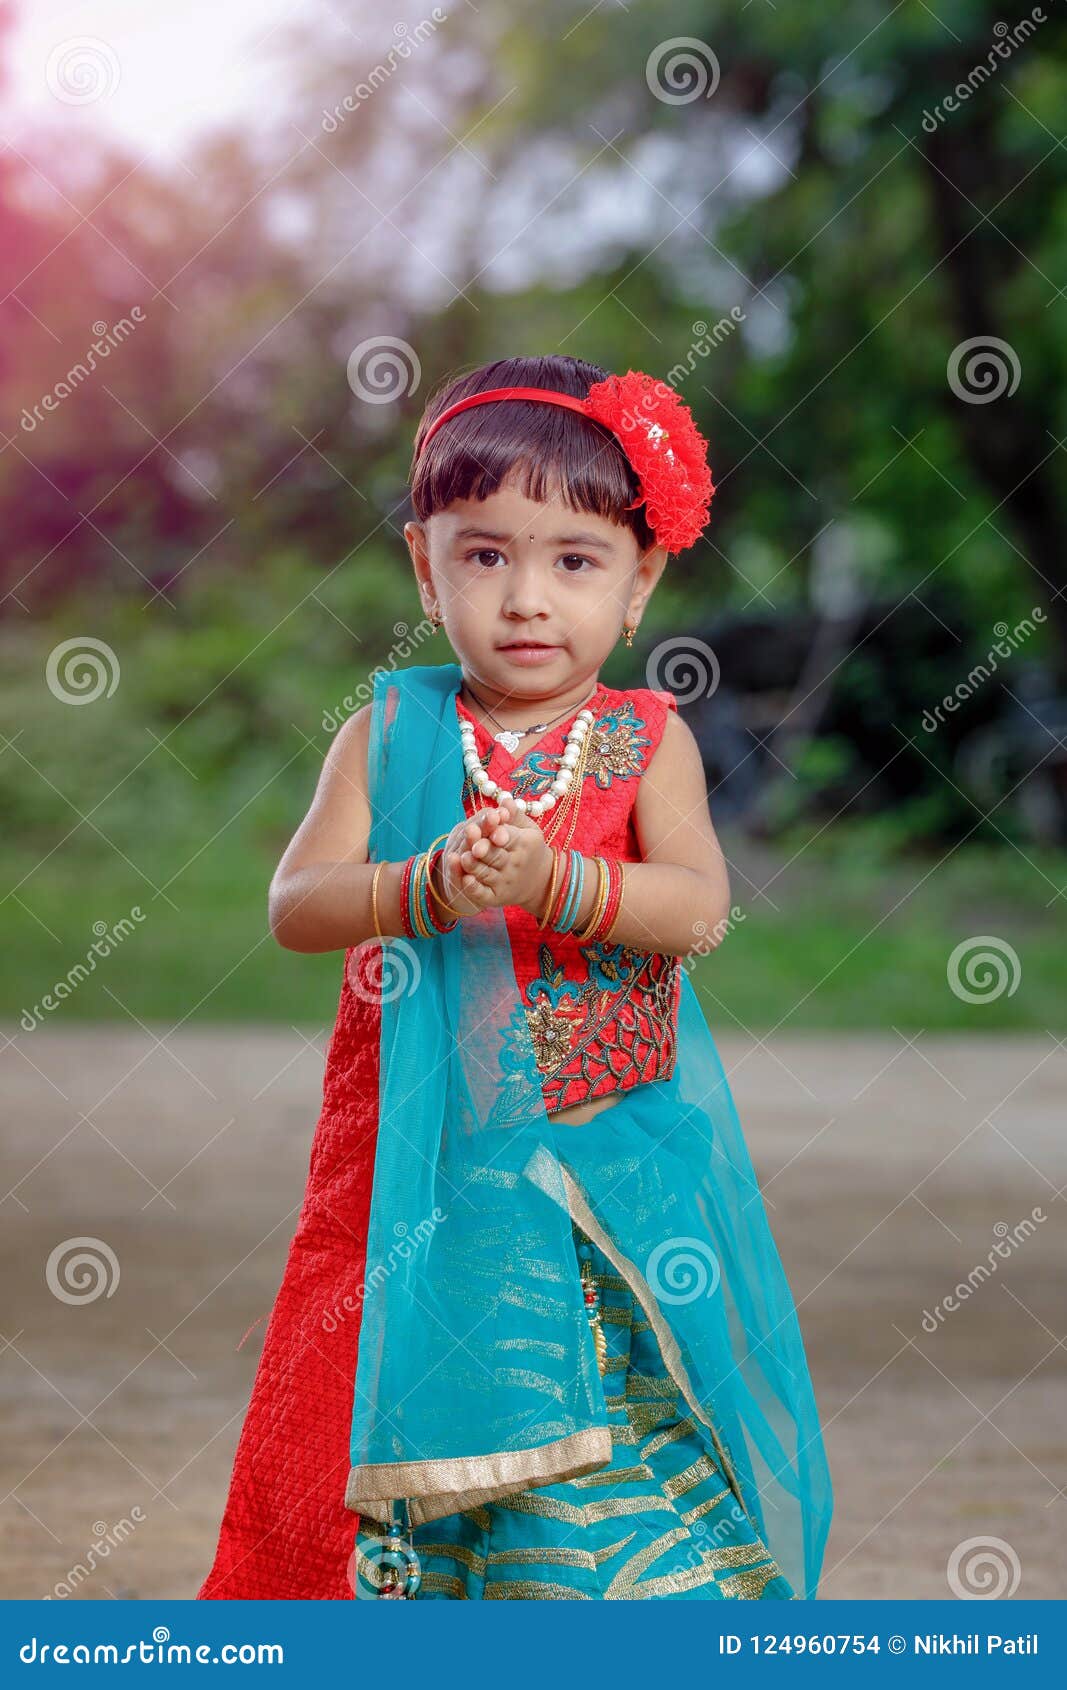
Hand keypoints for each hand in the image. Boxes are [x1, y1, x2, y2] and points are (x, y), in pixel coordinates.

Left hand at [446, 794, 553, 914]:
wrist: (538, 880)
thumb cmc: (528, 847)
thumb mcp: (527, 828)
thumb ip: (514, 815)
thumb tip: (505, 800)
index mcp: (525, 844)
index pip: (510, 837)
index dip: (500, 833)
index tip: (492, 828)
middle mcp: (516, 864)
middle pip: (496, 856)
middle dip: (484, 850)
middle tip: (474, 845)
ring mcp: (505, 882)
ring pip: (487, 874)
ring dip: (475, 867)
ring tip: (463, 857)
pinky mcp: (496, 897)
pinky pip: (483, 894)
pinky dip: (474, 889)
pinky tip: (465, 879)